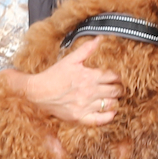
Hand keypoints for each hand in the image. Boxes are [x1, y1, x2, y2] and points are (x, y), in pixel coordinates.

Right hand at [0, 38, 121, 126]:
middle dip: (119, 88)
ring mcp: (85, 106)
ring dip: (115, 101)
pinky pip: (99, 120)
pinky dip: (108, 116)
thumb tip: (100, 39)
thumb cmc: (53, 75)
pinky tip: (111, 112)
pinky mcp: (79, 117)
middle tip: (119, 87)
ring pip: (110, 104)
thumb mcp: (70, 59)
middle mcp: (90, 91)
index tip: (118, 77)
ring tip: (114, 98)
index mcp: (89, 76)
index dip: (119, 77)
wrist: (37, 92)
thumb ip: (87, 49)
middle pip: (115, 91)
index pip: (113, 76)